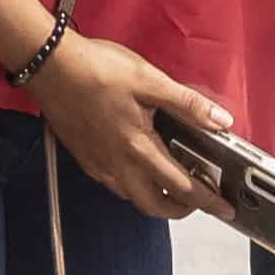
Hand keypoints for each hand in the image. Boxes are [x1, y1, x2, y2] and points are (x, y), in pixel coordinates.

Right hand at [20, 30, 226, 220]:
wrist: (49, 65)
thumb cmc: (96, 68)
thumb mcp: (149, 80)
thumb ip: (187, 104)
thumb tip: (221, 121)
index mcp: (138, 147)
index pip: (182, 187)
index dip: (208, 201)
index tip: (225, 209)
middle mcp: (118, 164)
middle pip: (154, 206)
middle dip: (180, 209)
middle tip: (199, 200)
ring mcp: (98, 164)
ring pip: (132, 197)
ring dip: (156, 199)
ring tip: (172, 183)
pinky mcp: (85, 157)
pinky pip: (114, 184)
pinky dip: (133, 185)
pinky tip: (137, 165)